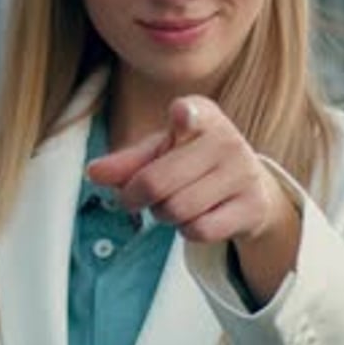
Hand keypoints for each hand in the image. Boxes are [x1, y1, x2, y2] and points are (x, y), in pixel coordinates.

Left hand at [88, 96, 300, 303]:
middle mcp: (227, 140)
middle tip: (135, 199)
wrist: (250, 188)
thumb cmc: (191, 163)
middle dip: (136, 197)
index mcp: (201, 115)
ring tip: (173, 204)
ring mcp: (243, 173)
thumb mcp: (159, 155)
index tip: (180, 116)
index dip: (183, 116)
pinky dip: (186, 231)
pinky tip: (196, 218)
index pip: (190, 113)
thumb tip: (91, 173)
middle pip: (156, 182)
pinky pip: (199, 230)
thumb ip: (125, 163)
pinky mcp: (252, 206)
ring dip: (163, 215)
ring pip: (177, 210)